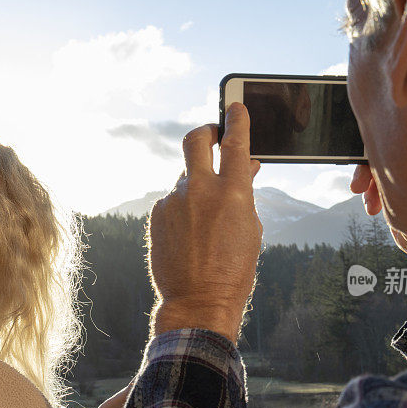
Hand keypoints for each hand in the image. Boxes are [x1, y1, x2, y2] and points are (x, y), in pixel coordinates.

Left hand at [148, 103, 262, 343]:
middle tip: (212, 136)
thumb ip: (244, 192)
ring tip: (205, 219)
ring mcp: (174, 201)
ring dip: (197, 187)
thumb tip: (245, 167)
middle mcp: (199, 190)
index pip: (234, 142)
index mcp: (231, 193)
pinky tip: (190, 233)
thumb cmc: (233, 269)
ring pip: (185, 178)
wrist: (198, 300)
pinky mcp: (157, 215)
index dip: (236, 119)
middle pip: (195, 139)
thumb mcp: (250, 228)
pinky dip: (183, 209)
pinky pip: (172, 201)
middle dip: (206, 132)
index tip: (235, 106)